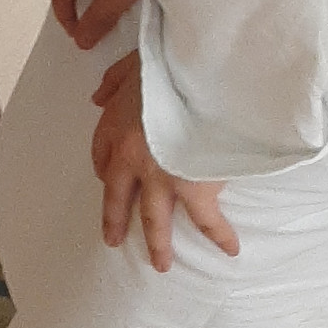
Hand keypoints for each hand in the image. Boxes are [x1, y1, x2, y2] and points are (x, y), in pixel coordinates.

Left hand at [91, 51, 239, 272]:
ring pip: (155, 220)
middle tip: (113, 241)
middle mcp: (132, 158)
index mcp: (115, 125)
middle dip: (115, 222)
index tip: (109, 182)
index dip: (106, 173)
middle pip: (118, 198)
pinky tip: (230, 250)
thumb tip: (97, 98)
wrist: (200, 74)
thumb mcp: (133, 63)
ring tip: (161, 265)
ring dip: (158, 245)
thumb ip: (113, 82)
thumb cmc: (169, 62)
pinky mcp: (193, 188)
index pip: (101, 156)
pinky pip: (207, 221)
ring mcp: (161, 177)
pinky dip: (220, 237)